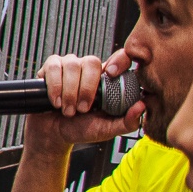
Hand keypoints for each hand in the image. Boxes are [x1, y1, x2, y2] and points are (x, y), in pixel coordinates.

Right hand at [24, 51, 143, 153]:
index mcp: (107, 79)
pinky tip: (56, 101)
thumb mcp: (107, 129)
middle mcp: (89, 69)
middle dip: (86, 88)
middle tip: (83, 109)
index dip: (119, 60)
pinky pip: (54, 68)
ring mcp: (69, 66)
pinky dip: (55, 87)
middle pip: (92, 61)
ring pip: (72, 65)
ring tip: (68, 109)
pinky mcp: (51, 68)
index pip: (119, 57)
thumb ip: (127, 122)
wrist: (53, 134)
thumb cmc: (80, 129)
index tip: (112, 74)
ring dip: (69, 92)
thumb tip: (142, 106)